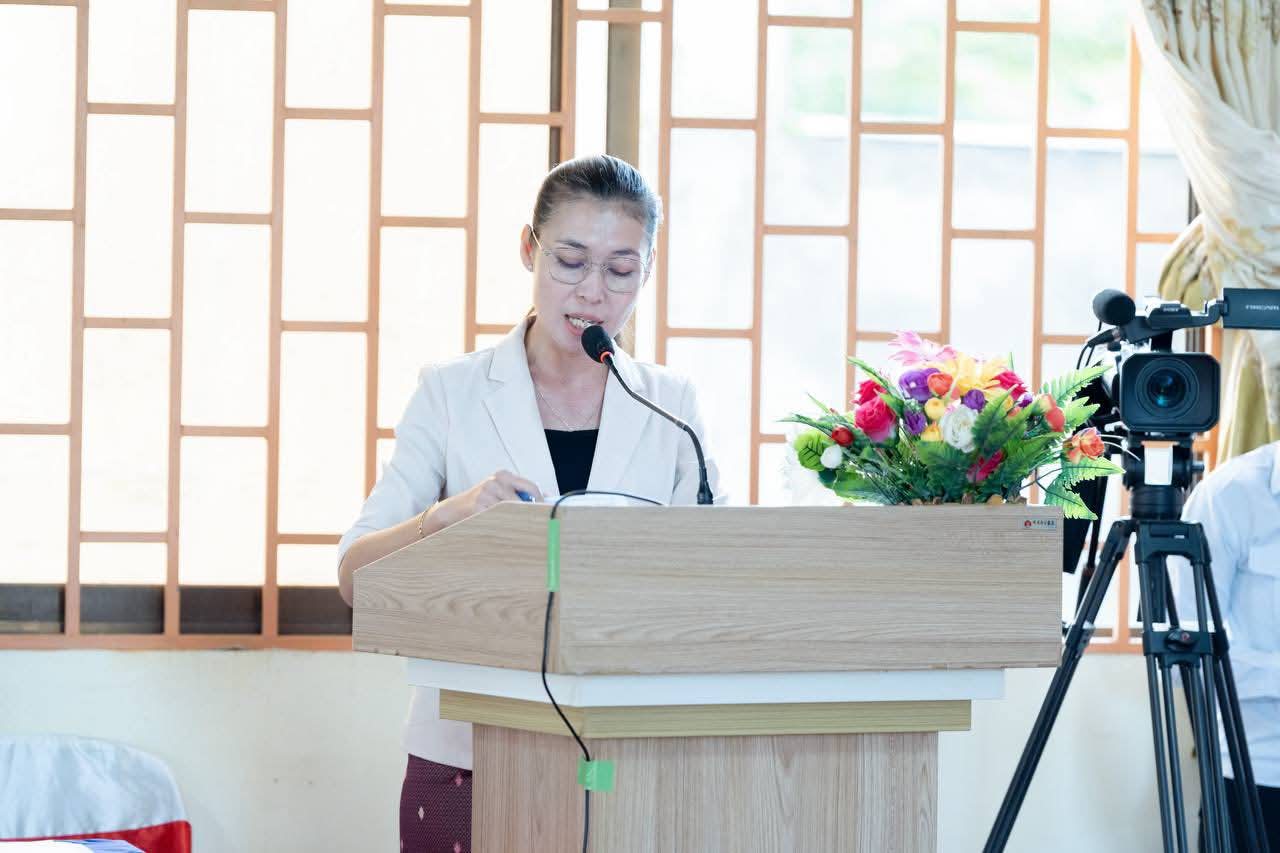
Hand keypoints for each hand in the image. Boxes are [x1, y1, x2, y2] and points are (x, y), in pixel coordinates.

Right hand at [428, 470, 542, 528]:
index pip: (531, 487)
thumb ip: (520, 493)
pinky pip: (500, 519)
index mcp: (503, 475)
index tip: (548, 513)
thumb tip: (548, 497)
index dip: (541, 501)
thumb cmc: (481, 501)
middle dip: (531, 513)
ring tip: (522, 529)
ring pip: (513, 512)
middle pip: (524, 500)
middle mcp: (496, 481)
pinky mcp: (479, 507)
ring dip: (519, 521)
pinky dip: (505, 525)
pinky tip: (504, 529)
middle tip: (539, 525)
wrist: (453, 509)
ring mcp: (487, 494)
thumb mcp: (500, 491)